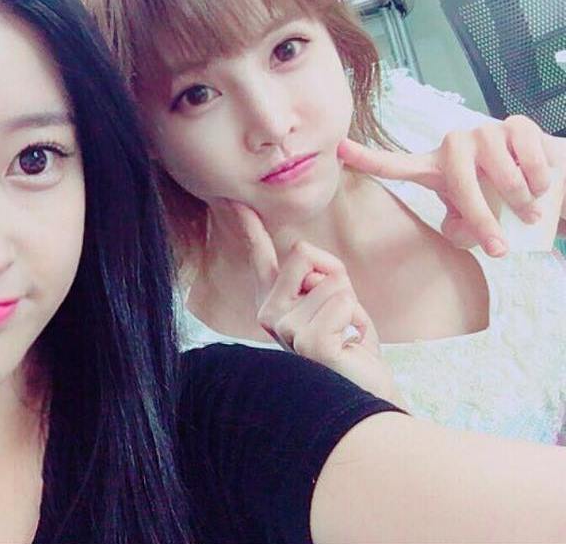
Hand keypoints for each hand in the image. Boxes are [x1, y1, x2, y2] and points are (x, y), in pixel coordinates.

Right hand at [230, 201, 400, 403]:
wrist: (367, 398)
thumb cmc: (353, 348)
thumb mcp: (337, 298)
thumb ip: (321, 274)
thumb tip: (305, 252)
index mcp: (273, 301)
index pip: (258, 255)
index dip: (245, 224)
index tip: (228, 198)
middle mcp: (268, 315)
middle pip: (302, 252)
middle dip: (335, 274)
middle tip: (341, 313)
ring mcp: (285, 331)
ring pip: (332, 281)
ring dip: (351, 305)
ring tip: (346, 335)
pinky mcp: (309, 344)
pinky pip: (343, 303)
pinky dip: (358, 320)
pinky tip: (350, 346)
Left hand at [339, 116, 565, 256]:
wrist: (545, 177)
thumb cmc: (498, 201)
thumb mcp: (473, 223)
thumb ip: (462, 233)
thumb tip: (467, 236)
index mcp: (433, 168)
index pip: (394, 164)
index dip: (365, 158)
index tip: (338, 148)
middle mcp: (452, 145)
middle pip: (463, 189)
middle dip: (485, 222)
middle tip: (501, 247)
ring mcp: (483, 131)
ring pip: (505, 180)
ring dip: (524, 204)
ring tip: (527, 207)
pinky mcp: (516, 125)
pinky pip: (531, 165)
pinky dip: (542, 184)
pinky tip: (540, 182)